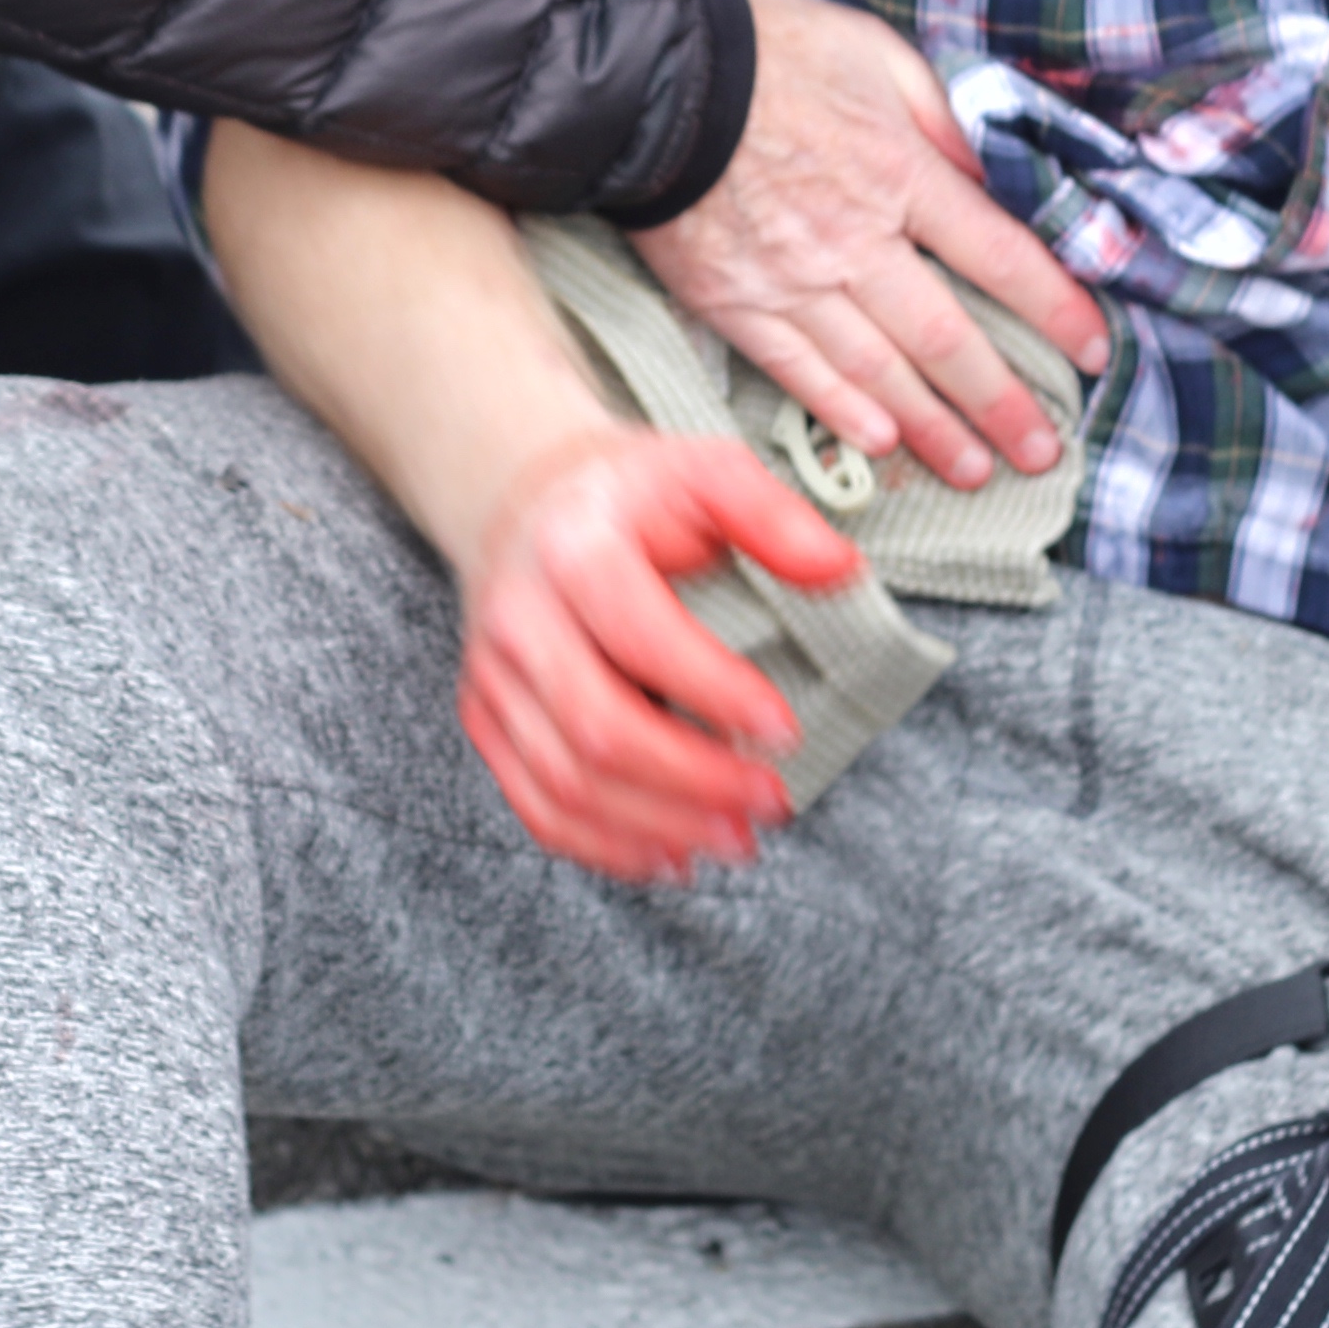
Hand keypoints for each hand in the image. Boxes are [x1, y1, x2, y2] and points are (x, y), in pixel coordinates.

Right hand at [448, 427, 860, 881]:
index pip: (642, 638)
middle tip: (773, 801)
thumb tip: (842, 569)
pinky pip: (536, 807)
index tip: (786, 730)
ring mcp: (493, 677)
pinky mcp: (486, 721)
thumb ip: (773, 516)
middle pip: (599, 729)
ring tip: (738, 839)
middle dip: (695, 782)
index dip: (717, 693)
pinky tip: (670, 855)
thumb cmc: (631, 496)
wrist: (526, 502)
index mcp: (575, 549)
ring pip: (565, 784)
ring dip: (659, 827)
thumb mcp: (705, 471)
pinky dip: (604, 847)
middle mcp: (519, 618)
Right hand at [633, 0, 1113, 491]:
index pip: (998, 256)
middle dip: (1001, 401)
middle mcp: (856, 240)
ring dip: (933, 427)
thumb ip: (938, 114)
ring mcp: (794, 281)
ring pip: (879, 371)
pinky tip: (883, 445)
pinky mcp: (737, 305)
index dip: (1054, 309)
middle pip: (946, 337)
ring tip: (976, 469)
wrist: (650, 77)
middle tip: (1042, 450)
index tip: (1093, 351)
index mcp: (901, 172)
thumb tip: (986, 173)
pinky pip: (799, 372)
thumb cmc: (768, 52)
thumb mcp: (873, 51)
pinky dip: (843, 414)